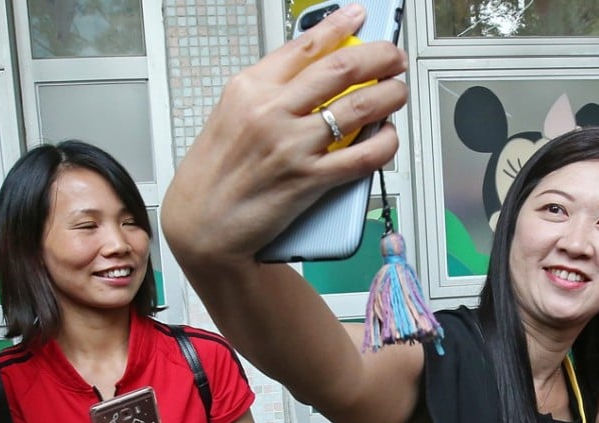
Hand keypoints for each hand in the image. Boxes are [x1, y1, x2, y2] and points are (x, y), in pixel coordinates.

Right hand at [161, 2, 407, 263]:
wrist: (201, 225)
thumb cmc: (214, 176)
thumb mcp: (232, 117)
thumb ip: (269, 95)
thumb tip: (311, 78)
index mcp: (249, 89)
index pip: (304, 46)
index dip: (338, 26)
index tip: (357, 17)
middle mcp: (271, 111)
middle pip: (341, 69)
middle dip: (379, 57)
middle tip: (394, 58)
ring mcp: (291, 145)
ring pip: (359, 107)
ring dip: (389, 95)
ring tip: (398, 92)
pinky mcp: (308, 180)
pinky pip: (363, 156)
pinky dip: (385, 144)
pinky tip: (388, 138)